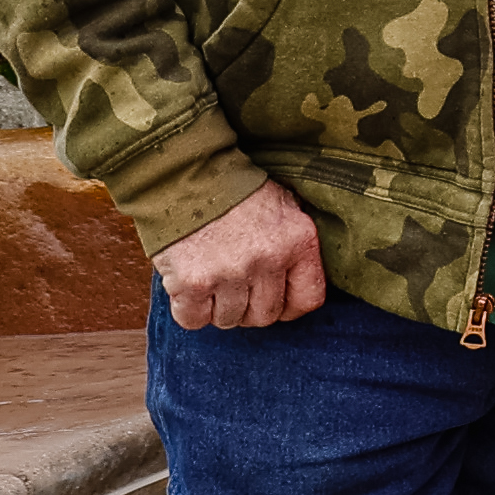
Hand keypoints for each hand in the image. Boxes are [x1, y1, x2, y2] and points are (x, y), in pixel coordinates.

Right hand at [159, 180, 329, 330]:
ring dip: (218, 308)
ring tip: (211, 279)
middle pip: (265, 316)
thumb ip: (294, 243)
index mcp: (299, 240)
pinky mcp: (192, 282)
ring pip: (230, 320)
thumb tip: (297, 280)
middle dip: (249, 307)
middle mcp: (269, 260)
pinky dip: (189, 310)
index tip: (276, 302)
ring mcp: (230, 273)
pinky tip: (189, 287)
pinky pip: (194, 320)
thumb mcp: (284, 205)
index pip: (309, 299)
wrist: (185, 174)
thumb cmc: (235, 190)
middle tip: (234, 286)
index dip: (289, 307)